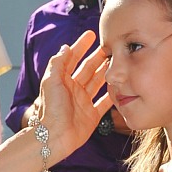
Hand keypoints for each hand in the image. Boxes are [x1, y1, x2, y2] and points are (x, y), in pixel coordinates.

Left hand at [37, 31, 111, 158]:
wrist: (54, 137)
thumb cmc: (50, 110)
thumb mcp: (51, 82)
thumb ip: (58, 63)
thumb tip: (65, 47)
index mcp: (63, 80)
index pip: (73, 58)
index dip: (81, 46)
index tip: (91, 34)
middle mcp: (74, 90)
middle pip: (89, 69)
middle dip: (98, 57)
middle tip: (110, 46)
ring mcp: (84, 102)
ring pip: (98, 83)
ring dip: (107, 72)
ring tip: (117, 62)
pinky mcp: (92, 115)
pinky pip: (104, 103)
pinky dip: (112, 95)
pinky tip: (120, 86)